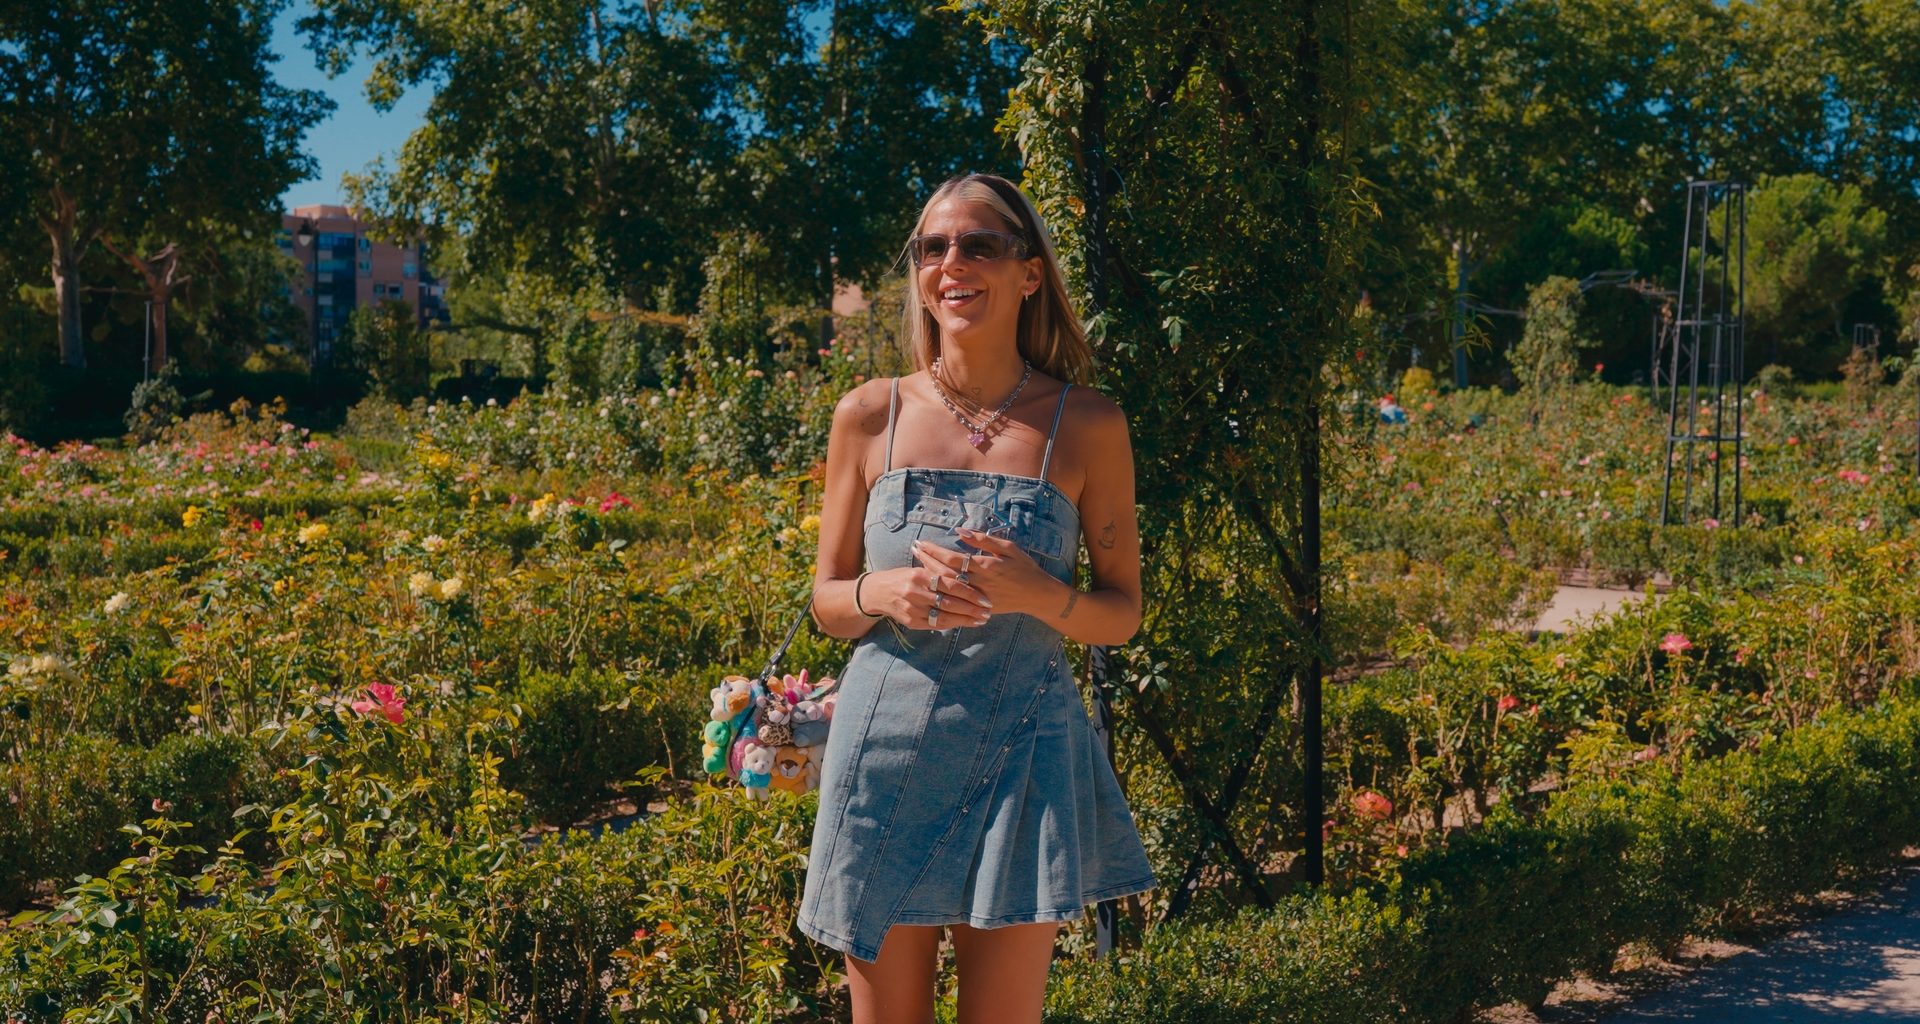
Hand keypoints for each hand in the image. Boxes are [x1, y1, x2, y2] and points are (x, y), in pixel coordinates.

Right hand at [870, 561, 991, 629]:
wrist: (877, 592)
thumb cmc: (904, 577)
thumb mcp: (920, 569)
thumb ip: (940, 574)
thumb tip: (968, 576)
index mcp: (920, 574)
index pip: (951, 584)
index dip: (970, 593)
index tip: (986, 599)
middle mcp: (915, 591)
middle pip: (949, 602)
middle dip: (971, 608)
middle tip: (988, 611)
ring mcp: (912, 608)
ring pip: (944, 616)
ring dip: (965, 619)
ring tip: (981, 619)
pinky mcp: (910, 621)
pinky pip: (935, 625)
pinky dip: (952, 624)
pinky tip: (964, 623)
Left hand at [913, 527, 1058, 619]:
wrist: (1038, 595)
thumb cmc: (1025, 568)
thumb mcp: (1008, 548)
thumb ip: (983, 540)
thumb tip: (960, 530)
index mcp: (986, 566)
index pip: (952, 558)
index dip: (934, 551)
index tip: (921, 542)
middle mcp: (979, 583)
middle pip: (945, 573)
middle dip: (927, 561)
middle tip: (913, 549)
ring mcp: (978, 597)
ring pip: (948, 588)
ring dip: (931, 575)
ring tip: (918, 564)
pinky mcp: (980, 608)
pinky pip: (956, 601)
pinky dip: (942, 592)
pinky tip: (932, 585)